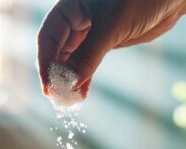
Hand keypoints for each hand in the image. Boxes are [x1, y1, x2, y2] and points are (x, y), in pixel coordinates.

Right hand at [37, 0, 185, 96]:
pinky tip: (81, 93)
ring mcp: (90, 30)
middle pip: (58, 50)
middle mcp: (77, 18)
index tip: (48, 86)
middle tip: (59, 98)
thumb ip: (89, 55)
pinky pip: (88, 62)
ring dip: (70, 79)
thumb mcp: (111, 28)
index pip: (48, 37)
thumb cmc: (140, 0)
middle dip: (57, 75)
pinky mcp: (105, 41)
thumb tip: (68, 83)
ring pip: (72, 58)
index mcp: (70, 6)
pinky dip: (84, 77)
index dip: (45, 62)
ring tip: (69, 100)